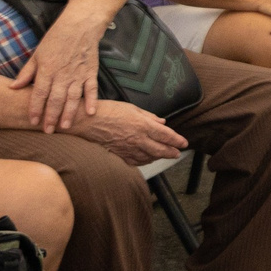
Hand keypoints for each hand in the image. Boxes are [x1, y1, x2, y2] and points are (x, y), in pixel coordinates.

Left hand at [23, 15, 104, 132]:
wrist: (80, 26)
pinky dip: (91, 101)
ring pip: (73, 98)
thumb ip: (26, 72)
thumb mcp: (37, 54)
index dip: (36, 109)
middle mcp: (62, 74)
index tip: (33, 121)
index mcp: (47, 70)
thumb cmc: (56, 39)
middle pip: (56, 100)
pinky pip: (91, 89)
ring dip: (69, 113)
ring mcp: (78, 74)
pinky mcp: (91, 73)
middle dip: (51, 117)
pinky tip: (90, 113)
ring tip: (65, 127)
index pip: (39, 93)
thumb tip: (14, 87)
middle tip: (48, 131)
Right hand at [56, 94, 187, 166]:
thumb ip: (148, 116)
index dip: (177, 140)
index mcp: (143, 125)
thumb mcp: (131, 108)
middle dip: (171, 152)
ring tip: (165, 156)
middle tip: (177, 153)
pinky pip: (136, 162)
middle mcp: (138, 139)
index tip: (184, 143)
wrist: (86, 122)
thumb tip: (162, 122)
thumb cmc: (107, 111)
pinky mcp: (119, 155)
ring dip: (159, 157)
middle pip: (161, 150)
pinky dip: (144, 161)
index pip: (166, 135)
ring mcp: (129, 149)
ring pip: (149, 157)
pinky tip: (147, 160)